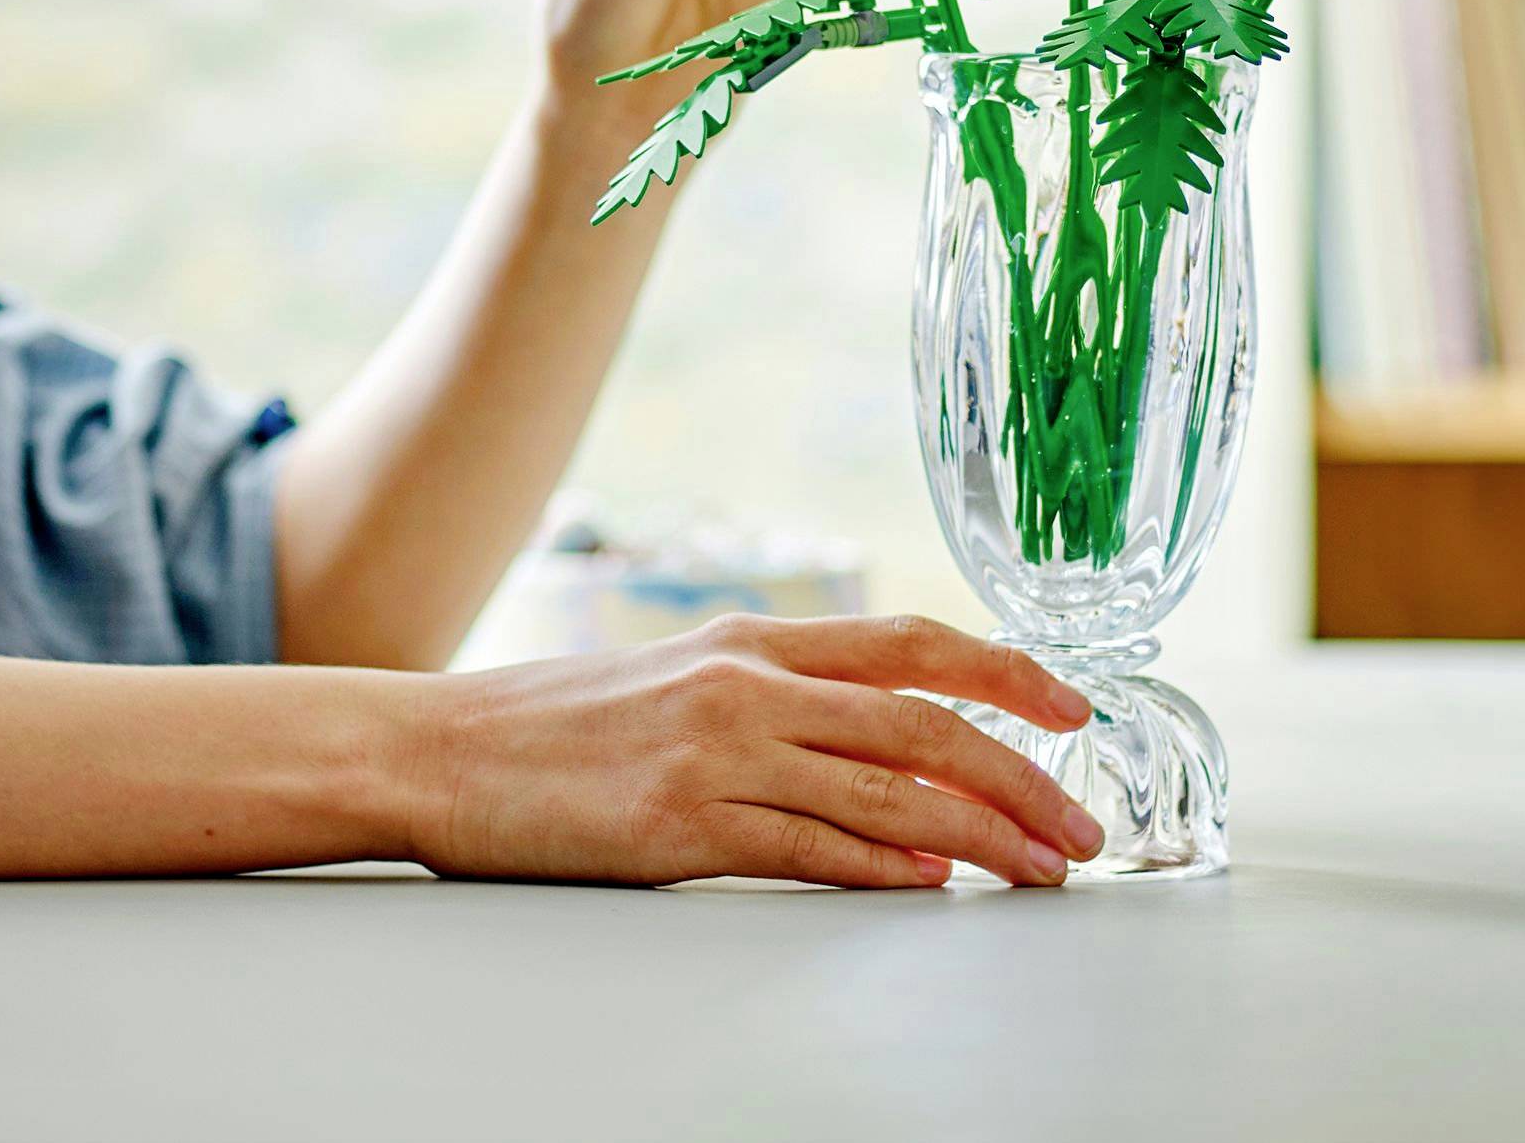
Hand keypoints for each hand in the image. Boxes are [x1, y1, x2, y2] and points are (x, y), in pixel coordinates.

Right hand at [390, 612, 1104, 889]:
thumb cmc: (559, 724)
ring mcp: (714, 752)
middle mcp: (744, 683)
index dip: (1004, 671)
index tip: (1072, 707)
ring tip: (1039, 872)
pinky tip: (932, 884)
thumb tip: (887, 760)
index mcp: (749, 640)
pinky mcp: (680, 825)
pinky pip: (808, 849)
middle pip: (920, 721)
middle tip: (1082, 827)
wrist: (442, 750)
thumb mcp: (678, 681)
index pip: (908, 643)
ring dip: (980, 836)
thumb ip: (778, 706)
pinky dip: (884, 867)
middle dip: (1020, 776)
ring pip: (884, 790)